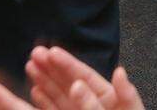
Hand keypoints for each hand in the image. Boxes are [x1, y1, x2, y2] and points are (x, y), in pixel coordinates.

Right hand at [25, 46, 143, 109]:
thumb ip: (125, 96)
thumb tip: (119, 72)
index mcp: (111, 100)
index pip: (86, 78)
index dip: (68, 64)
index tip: (52, 52)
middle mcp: (94, 107)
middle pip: (70, 84)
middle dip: (53, 68)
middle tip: (35, 53)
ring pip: (61, 98)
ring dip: (46, 81)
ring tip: (31, 65)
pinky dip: (46, 102)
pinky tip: (35, 91)